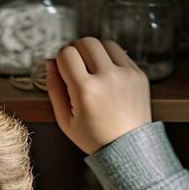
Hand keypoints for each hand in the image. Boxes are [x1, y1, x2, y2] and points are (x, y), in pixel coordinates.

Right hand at [45, 38, 151, 154]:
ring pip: (104, 43)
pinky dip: (111, 59)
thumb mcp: (64, 120)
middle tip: (77, 67)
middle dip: (76, 51)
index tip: (64, 69)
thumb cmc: (95, 137)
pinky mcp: (138, 74)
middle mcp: (107, 78)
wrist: (128, 147)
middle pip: (85, 42)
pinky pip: (121, 53)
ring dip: (94, 51)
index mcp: (86, 90)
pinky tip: (108, 75)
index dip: (61, 59)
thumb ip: (54, 88)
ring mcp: (126, 74)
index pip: (66, 53)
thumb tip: (50, 62)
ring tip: (93, 69)